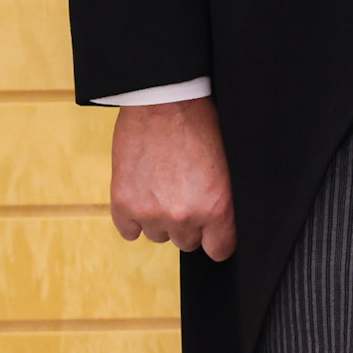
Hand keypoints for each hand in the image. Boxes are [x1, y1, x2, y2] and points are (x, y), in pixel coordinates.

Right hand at [110, 97, 234, 259]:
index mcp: (217, 206)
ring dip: (162, 219)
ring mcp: (150, 212)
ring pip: (158, 235)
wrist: (164, 102)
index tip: (215, 231)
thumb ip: (225, 199)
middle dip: (190, 223)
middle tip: (188, 194)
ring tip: (166, 187)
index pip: (220, 249)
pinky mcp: (123, 204)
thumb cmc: (201, 124)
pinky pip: (129, 231)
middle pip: (188, 242)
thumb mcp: (229, 164)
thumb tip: (226, 224)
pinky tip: (145, 195)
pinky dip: (135, 218)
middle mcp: (184, 215)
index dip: (218, 238)